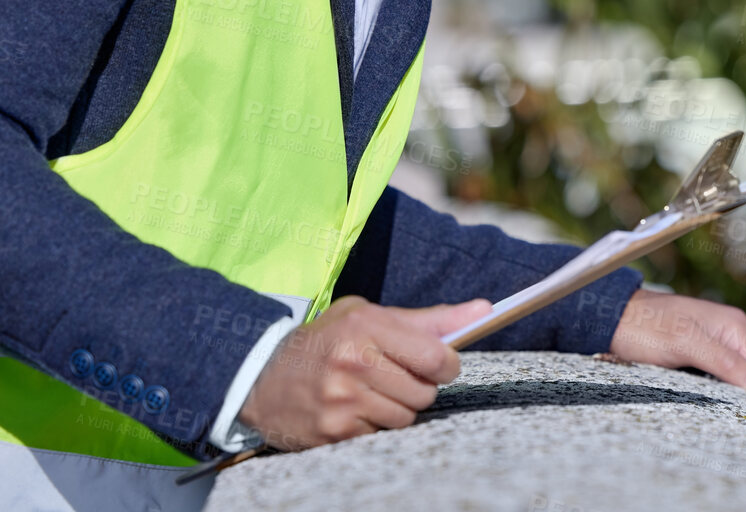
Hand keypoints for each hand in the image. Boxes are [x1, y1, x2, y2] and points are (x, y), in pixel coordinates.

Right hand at [236, 295, 491, 451]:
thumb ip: (428, 319)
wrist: (261, 376)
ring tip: (374, 391)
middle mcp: (353, 362)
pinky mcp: (333, 431)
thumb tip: (484, 310)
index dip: (448, 365)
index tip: (441, 365)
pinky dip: (375, 424)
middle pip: (424, 393)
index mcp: (366, 326)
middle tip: (398, 377)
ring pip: (406, 417)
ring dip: (399, 408)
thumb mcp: (369, 316)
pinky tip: (355, 408)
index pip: (434, 357)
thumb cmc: (327, 340)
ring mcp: (341, 400)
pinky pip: (381, 434)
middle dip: (421, 387)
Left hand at [608, 289, 745, 409]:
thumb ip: (723, 362)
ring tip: (701, 408)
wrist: (612, 318)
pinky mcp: (697, 355)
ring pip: (730, 383)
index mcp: (735, 327)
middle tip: (715, 418)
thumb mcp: (684, 343)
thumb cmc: (646, 326)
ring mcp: (714, 345)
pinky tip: (692, 399)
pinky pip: (713, 381)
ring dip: (721, 398)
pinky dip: (707, 393)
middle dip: (737, 400)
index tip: (734, 420)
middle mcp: (729, 335)